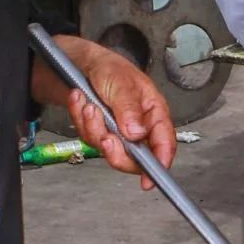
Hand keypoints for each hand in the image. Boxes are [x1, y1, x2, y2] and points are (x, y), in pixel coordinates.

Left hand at [45, 37, 176, 185]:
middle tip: (106, 137)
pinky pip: (90, 139)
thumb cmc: (108, 67)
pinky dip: (81, 121)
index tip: (148, 180)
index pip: (164, 143)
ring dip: (94, 128)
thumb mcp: (120, 82)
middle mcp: (139, 125)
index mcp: (154, 112)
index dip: (159, 164)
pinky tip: (81, 102)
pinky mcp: (100, 132)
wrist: (79, 63)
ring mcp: (118, 131)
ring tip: (89, 105)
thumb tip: (138, 133)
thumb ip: (129, 108)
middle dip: (115, 149)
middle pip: (135, 157)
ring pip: (108, 149)